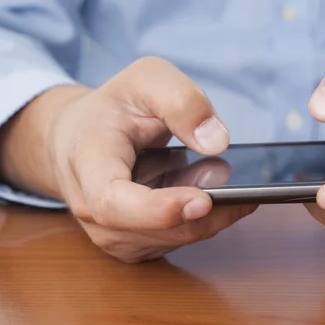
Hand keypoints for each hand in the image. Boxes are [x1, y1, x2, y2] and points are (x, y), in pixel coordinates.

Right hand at [0, 57, 256, 261]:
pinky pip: (181, 238)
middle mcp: (94, 213)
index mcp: (88, 167)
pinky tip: (213, 189)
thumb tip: (216, 142)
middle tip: (243, 182)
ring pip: (178, 238)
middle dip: (211, 210)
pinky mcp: (136, 243)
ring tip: (222, 174)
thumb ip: (180, 101)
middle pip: (161, 229)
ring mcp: (114, 235)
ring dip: (212, 212)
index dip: (159, 209)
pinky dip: (206, 217)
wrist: (80, 139)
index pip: (114, 203)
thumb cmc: (112, 110)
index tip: (203, 200)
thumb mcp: (145, 81)